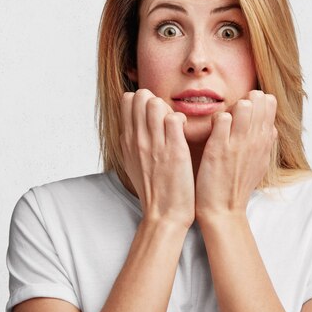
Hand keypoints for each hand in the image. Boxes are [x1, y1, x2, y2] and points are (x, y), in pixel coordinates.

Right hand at [120, 89, 194, 227]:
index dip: (142, 100)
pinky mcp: (175, 150)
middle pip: (140, 97)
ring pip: (155, 104)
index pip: (127, 101)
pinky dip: (181, 119)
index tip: (153, 113)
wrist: (164, 215)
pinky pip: (174, 118)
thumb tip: (131, 125)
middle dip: (155, 99)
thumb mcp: (133, 163)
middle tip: (165, 116)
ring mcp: (156, 144)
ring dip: (168, 108)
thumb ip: (131, 142)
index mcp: (127, 141)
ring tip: (174, 124)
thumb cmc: (153, 190)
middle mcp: (138, 140)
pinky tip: (184, 131)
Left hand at [195, 90, 276, 220]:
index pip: (270, 105)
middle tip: (236, 109)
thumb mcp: (260, 165)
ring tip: (226, 119)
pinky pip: (222, 119)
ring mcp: (237, 144)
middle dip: (247, 99)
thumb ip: (266, 145)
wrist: (223, 210)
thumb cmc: (238, 186)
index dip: (258, 100)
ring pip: (243, 106)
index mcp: (264, 142)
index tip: (248, 106)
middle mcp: (254, 140)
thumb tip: (272, 129)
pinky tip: (213, 127)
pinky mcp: (218, 148)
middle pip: (258, 101)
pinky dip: (217, 118)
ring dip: (233, 106)